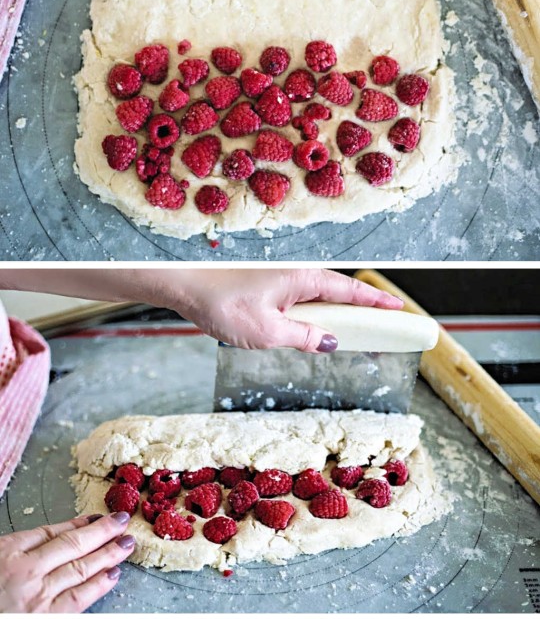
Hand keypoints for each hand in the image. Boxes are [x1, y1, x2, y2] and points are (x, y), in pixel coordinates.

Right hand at [0, 512, 135, 613]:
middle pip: (73, 546)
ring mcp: (37, 595)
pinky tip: (113, 573)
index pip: (54, 532)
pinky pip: (79, 597)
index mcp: (8, 550)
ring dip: (107, 554)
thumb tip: (64, 534)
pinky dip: (99, 584)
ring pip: (80, 569)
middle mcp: (24, 570)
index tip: (101, 517)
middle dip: (103, 533)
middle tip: (124, 522)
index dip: (80, 523)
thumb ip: (26, 546)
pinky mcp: (46, 618)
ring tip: (126, 544)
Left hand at [173, 267, 401, 352]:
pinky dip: (311, 317)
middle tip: (381, 330)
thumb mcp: (267, 332)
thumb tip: (330, 342)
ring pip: (317, 301)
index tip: (398, 309)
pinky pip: (299, 303)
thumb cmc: (220, 302)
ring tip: (348, 336)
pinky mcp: (266, 289)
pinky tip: (308, 333)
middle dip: (360, 313)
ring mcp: (280, 282)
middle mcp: (294, 276)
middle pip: (338, 295)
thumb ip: (303, 338)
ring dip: (333, 318)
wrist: (183, 286)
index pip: (349, 292)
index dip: (375, 303)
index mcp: (301, 279)